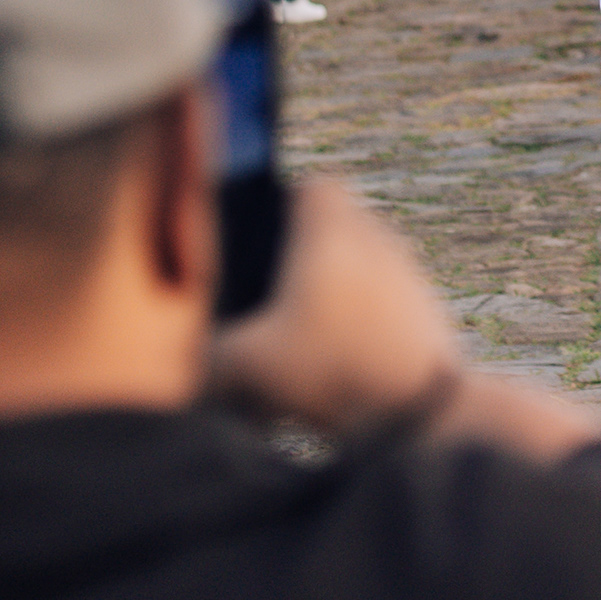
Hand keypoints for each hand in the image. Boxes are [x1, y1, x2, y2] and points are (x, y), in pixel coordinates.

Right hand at [208, 179, 461, 434]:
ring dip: (329, 299)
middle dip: (298, 263)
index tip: (257, 242)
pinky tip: (335, 373)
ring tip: (299, 348)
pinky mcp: (426, 314)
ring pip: (358, 271)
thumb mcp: (247, 366)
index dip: (281, 205)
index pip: (313, 185)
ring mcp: (408, 275)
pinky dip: (357, 328)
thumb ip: (203, 358)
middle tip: (268, 303)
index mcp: (334, 230)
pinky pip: (382, 306)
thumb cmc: (332, 371)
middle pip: (333, 231)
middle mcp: (377, 239)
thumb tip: (174, 362)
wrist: (423, 414)